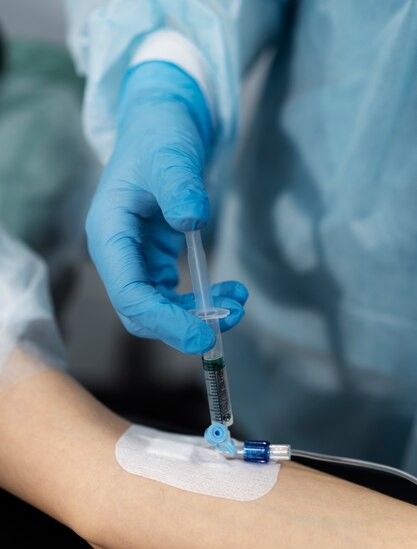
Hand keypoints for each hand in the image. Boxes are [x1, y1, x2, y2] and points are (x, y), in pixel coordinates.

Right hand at [86, 61, 246, 353]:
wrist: (162, 125)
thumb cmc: (160, 136)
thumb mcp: (170, 155)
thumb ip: (179, 186)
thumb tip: (192, 219)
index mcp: (108, 232)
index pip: (129, 293)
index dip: (164, 320)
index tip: (204, 335)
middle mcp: (116, 252)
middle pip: (140, 310)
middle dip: (183, 323)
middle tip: (231, 321)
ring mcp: (135, 258)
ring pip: (159, 306)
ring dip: (197, 314)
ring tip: (239, 303)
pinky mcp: (153, 259)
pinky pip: (173, 294)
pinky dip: (202, 300)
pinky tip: (231, 291)